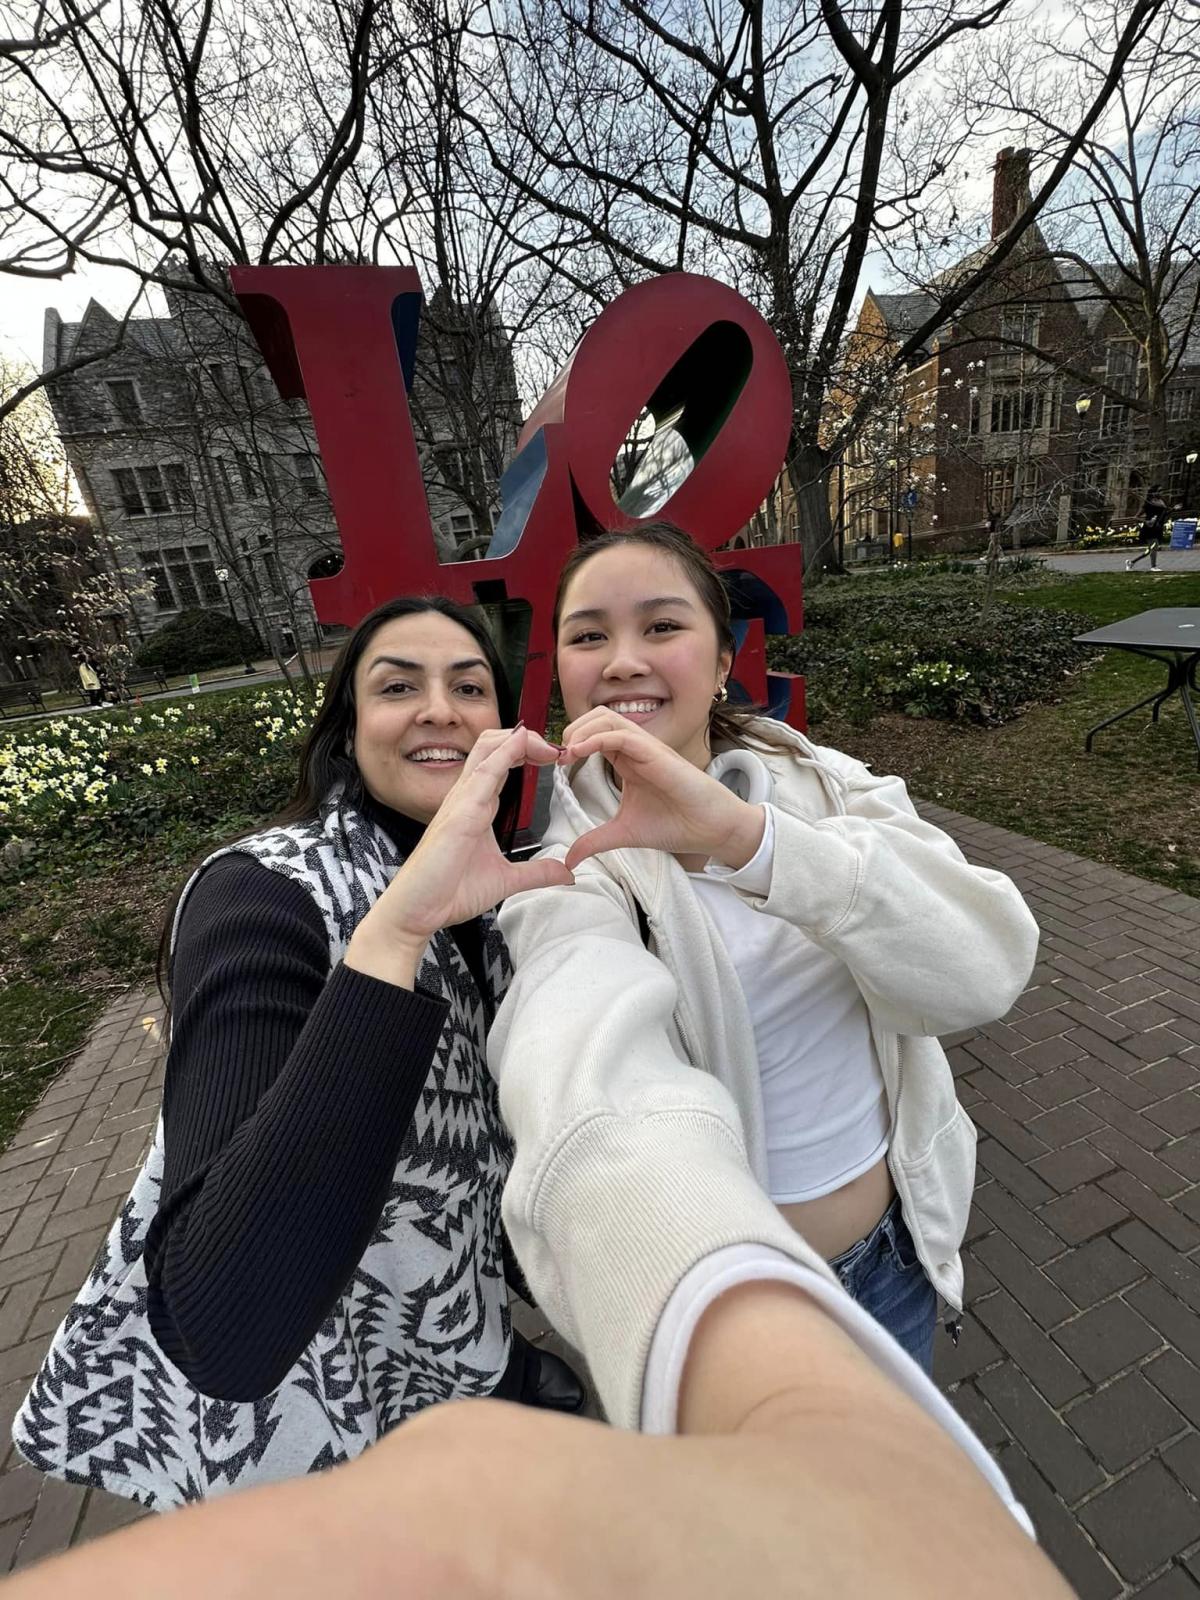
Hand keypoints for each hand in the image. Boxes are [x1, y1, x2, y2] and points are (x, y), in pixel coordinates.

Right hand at [346, 726, 571, 984]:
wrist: (419, 911)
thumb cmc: (449, 892)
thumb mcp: (506, 880)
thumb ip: (536, 872)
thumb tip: (567, 873)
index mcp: (477, 804)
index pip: (501, 760)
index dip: (528, 750)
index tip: (556, 759)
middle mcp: (467, 795)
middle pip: (493, 744)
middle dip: (528, 738)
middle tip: (557, 750)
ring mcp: (461, 801)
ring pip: (487, 749)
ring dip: (521, 740)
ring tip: (549, 746)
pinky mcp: (459, 814)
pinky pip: (482, 774)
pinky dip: (504, 753)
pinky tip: (523, 742)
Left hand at [559, 708, 764, 871]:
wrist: (710, 830)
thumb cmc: (676, 825)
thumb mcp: (624, 833)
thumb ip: (595, 841)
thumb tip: (568, 859)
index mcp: (627, 760)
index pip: (593, 734)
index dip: (571, 743)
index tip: (555, 764)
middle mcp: (635, 749)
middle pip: (597, 718)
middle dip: (572, 730)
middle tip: (558, 756)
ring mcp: (647, 748)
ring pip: (607, 719)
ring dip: (581, 730)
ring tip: (566, 753)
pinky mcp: (657, 753)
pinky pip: (623, 735)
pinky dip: (597, 738)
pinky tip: (579, 753)